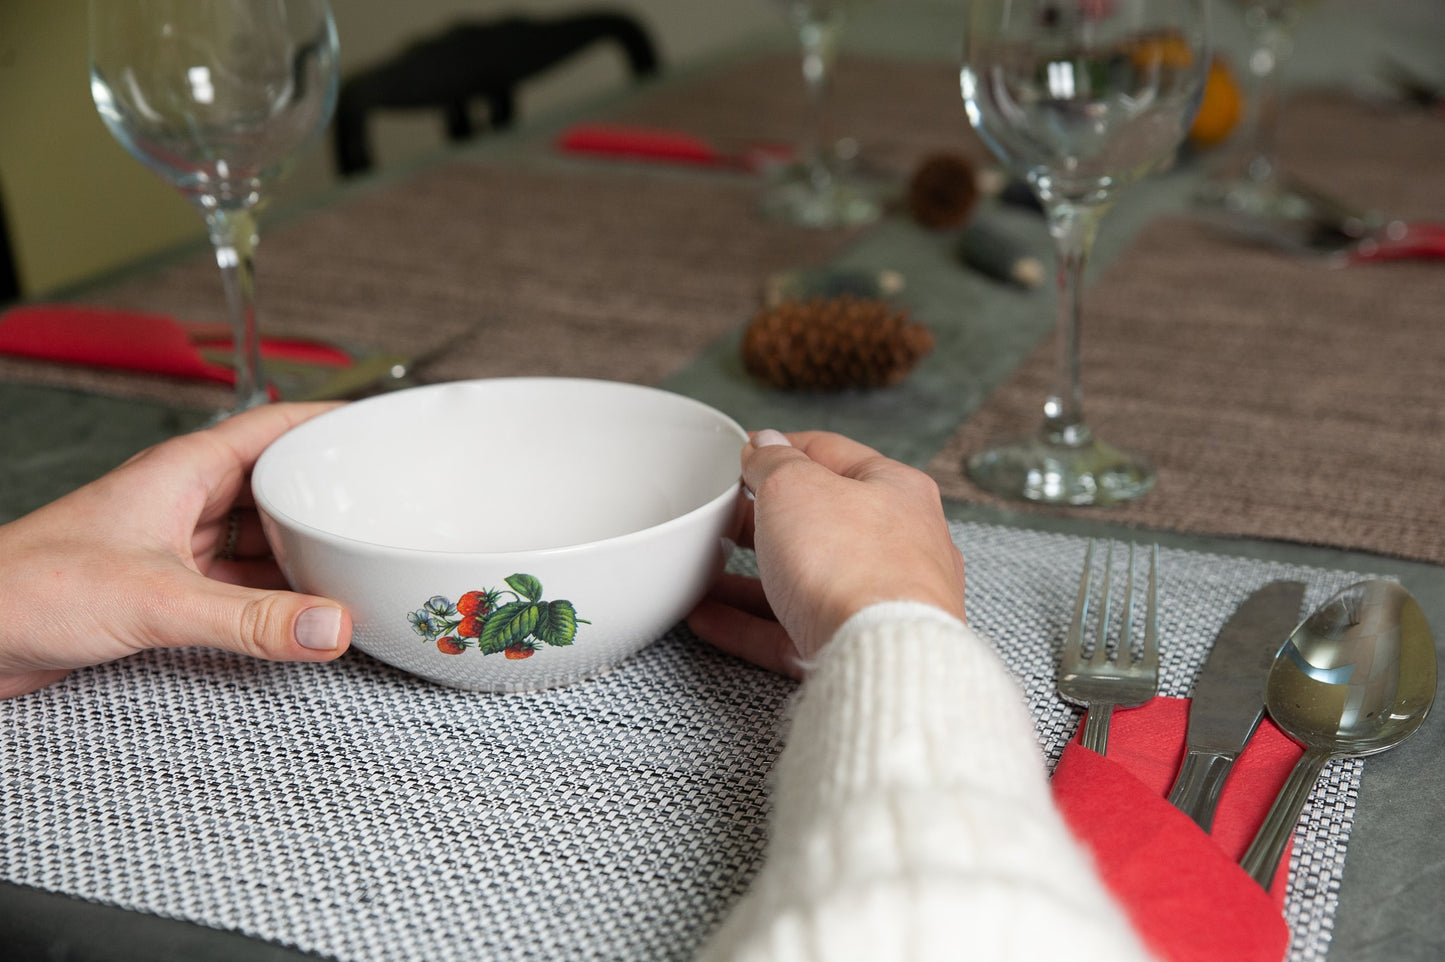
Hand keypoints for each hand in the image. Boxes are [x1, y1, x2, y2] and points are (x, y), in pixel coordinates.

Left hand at [0, 403, 352, 698]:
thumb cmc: (28, 587)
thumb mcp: (157, 600)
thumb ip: (251, 619)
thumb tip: (329, 626)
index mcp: (182, 470)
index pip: (274, 426)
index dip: (329, 422)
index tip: (379, 430)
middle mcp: (183, 500)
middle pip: (277, 486)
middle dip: (328, 499)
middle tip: (381, 512)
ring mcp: (175, 544)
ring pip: (261, 538)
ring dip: (303, 552)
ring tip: (354, 563)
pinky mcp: (166, 588)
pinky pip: (240, 582)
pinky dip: (274, 594)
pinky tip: (302, 610)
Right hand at [687, 430, 965, 678]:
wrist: (877, 657)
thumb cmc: (851, 563)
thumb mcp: (794, 487)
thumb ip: (773, 461)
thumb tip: (765, 445)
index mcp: (896, 490)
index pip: (832, 453)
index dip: (782, 447)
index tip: (745, 452)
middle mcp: (898, 545)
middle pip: (819, 521)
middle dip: (763, 517)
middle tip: (723, 511)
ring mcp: (878, 602)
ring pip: (804, 580)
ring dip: (748, 576)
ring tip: (704, 568)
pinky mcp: (855, 647)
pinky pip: (792, 630)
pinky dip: (748, 624)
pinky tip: (706, 616)